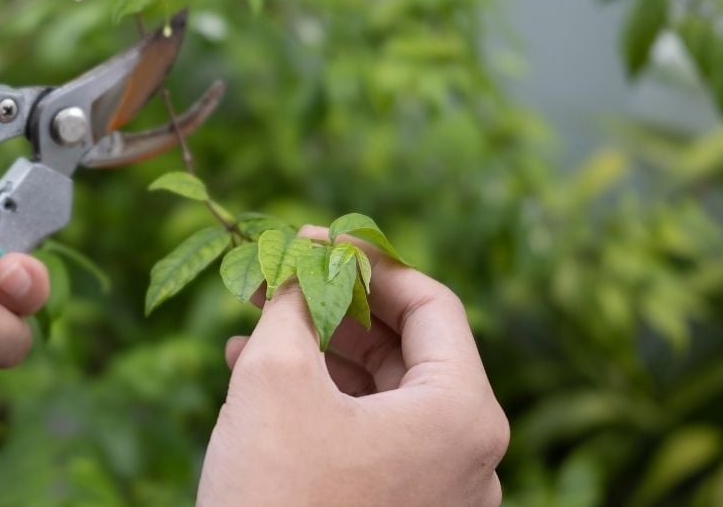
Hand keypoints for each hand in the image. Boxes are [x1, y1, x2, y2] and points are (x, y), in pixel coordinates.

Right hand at [198, 225, 507, 505]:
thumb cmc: (275, 493)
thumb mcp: (276, 378)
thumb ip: (296, 304)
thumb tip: (302, 257)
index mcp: (462, 414)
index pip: (431, 303)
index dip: (369, 261)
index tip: (314, 240)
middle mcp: (468, 456)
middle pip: (407, 349)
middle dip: (335, 307)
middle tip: (278, 279)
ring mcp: (438, 492)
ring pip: (381, 394)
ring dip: (317, 352)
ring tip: (254, 327)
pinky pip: (369, 438)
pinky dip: (320, 402)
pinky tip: (256, 377)